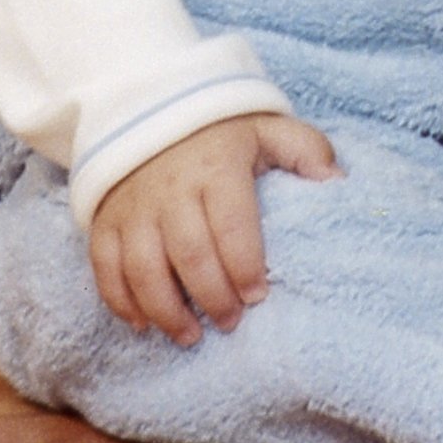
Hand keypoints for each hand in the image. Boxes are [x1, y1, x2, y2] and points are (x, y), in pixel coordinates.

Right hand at [89, 113, 340, 346]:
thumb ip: (305, 150)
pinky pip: (105, 267)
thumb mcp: (267, 128)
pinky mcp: (105, 220)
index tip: (258, 295)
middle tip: (231, 323)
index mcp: (217, 168)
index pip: (232, 225)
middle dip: (212, 298)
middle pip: (189, 255)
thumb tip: (337, 182)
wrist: (151, 107)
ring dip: (166, 311)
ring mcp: (133, 207)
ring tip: (190, 336)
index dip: (245, 266)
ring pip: (144, 269)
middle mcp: (171, 190)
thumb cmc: (220, 130)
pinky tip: (143, 323)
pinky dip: (120, 301)